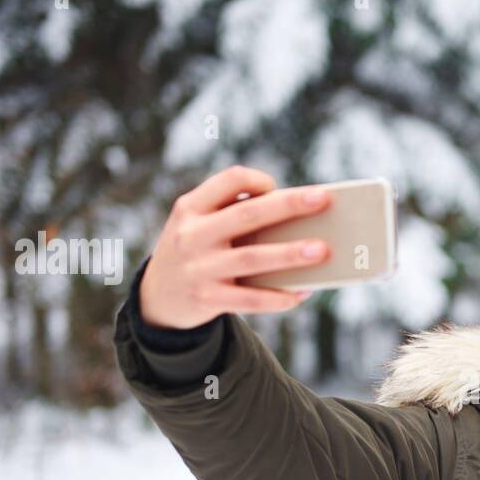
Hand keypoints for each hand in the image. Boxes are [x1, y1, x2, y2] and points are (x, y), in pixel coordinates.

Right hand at [140, 164, 332, 329]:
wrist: (157, 298)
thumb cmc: (196, 252)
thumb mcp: (198, 226)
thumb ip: (233, 216)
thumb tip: (298, 221)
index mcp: (191, 207)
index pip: (228, 180)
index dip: (256, 180)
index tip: (276, 186)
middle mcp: (192, 235)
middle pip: (247, 215)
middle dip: (287, 206)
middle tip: (322, 199)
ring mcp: (198, 268)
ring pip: (252, 258)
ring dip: (290, 254)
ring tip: (322, 250)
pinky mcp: (207, 299)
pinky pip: (249, 299)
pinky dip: (278, 296)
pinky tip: (302, 292)